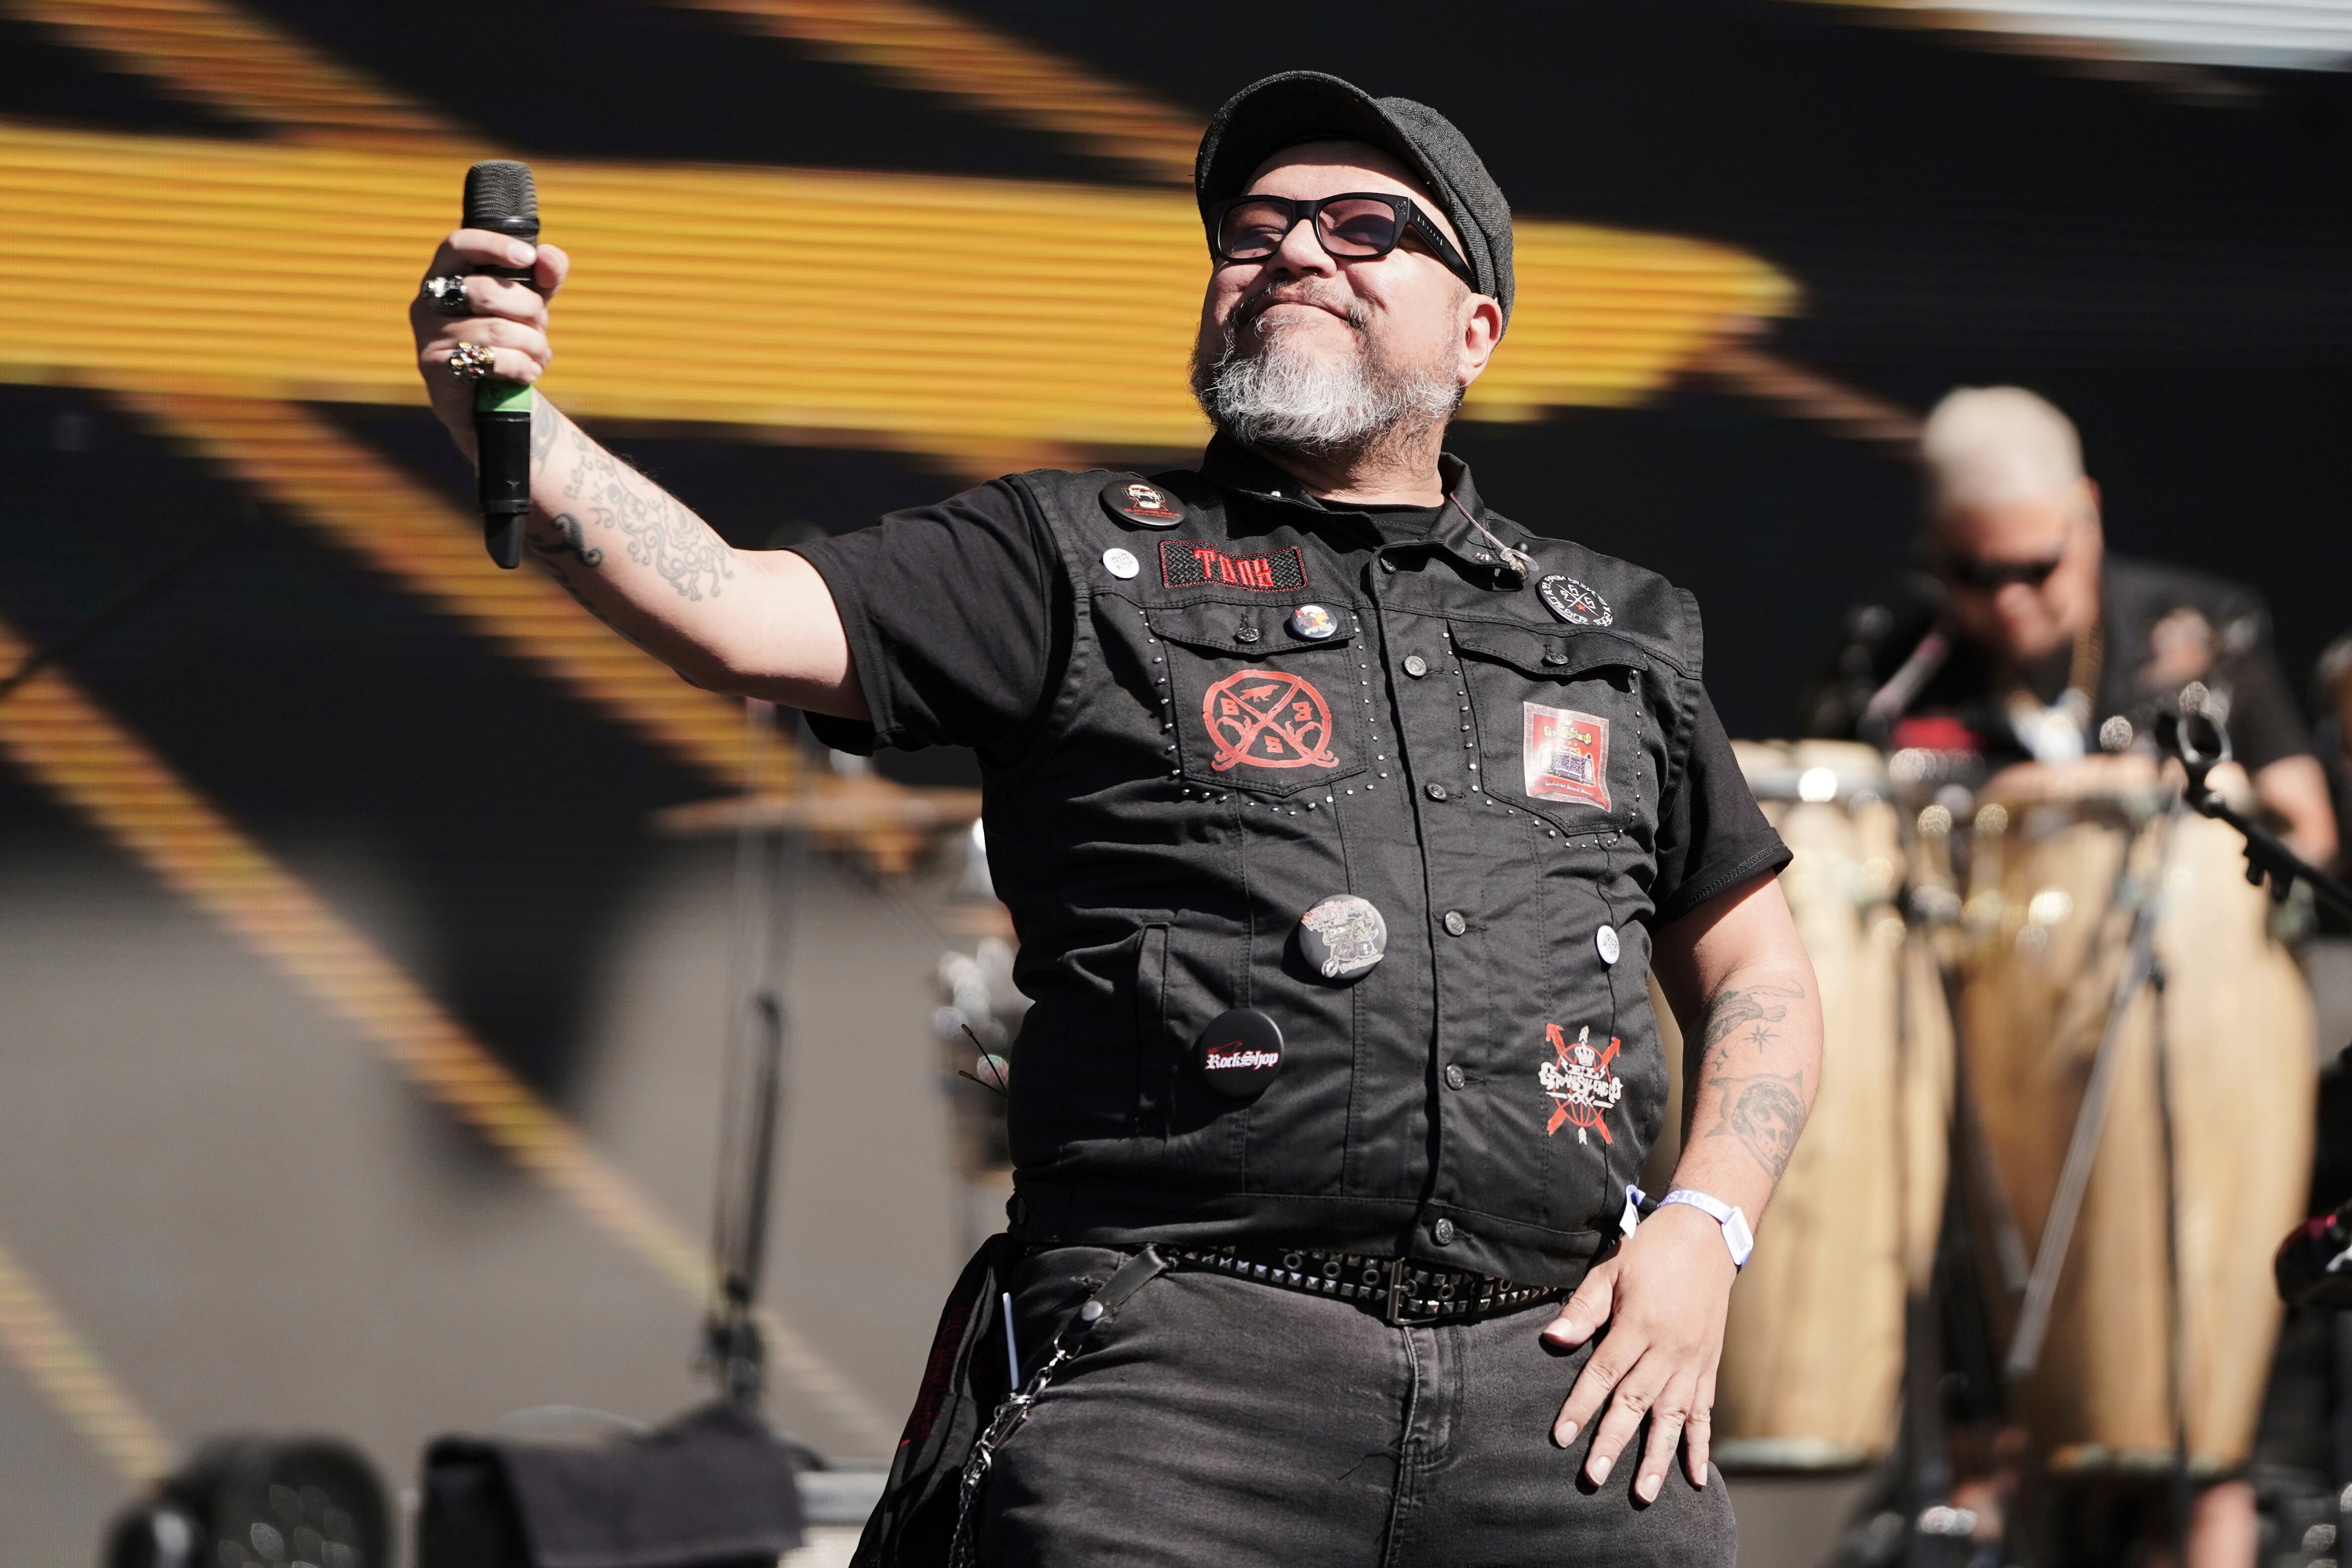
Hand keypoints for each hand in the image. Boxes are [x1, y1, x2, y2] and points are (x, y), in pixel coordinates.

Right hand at [409, 230, 570, 450]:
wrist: (490, 403)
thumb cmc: (508, 343)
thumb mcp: (530, 307)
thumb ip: (543, 278)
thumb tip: (548, 256)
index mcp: (445, 276)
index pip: (459, 245)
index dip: (493, 245)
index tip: (527, 256)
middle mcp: (427, 302)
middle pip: (486, 291)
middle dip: (529, 309)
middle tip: (541, 327)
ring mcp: (427, 336)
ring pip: (495, 329)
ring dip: (533, 344)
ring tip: (539, 356)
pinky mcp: (435, 368)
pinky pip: (490, 360)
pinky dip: (520, 366)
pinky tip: (527, 373)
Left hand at [1543, 1203, 1734, 1499]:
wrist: (1706, 1237)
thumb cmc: (1650, 1252)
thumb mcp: (1610, 1269)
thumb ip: (1584, 1309)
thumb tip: (1552, 1339)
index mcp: (1639, 1325)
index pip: (1604, 1373)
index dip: (1581, 1405)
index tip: (1561, 1436)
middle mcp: (1668, 1349)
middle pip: (1636, 1402)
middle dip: (1613, 1442)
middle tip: (1593, 1478)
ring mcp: (1692, 1361)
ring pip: (1672, 1417)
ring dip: (1657, 1457)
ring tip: (1644, 1493)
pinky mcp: (1708, 1366)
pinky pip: (1703, 1411)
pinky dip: (1699, 1445)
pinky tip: (1694, 1477)